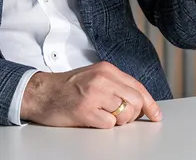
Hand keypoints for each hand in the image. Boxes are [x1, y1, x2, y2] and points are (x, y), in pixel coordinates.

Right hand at [19, 61, 161, 127]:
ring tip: (103, 116)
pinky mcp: (85, 110)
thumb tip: (139, 101)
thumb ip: (115, 84)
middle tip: (122, 118)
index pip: (137, 86)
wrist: (40, 92)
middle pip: (136, 101)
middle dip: (134, 114)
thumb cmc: (66, 87)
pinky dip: (103, 125)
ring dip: (118, 121)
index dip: (150, 103)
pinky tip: (92, 118)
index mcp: (106, 69)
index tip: (155, 114)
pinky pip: (108, 124)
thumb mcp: (93, 76)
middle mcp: (102, 79)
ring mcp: (94, 94)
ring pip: (124, 114)